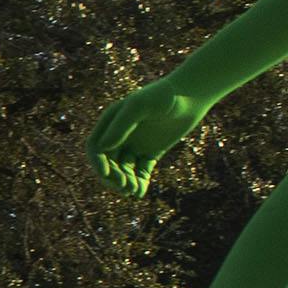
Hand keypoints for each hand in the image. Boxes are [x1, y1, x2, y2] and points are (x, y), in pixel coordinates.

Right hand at [88, 78, 210, 197]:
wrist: (191, 96)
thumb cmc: (164, 96)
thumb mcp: (140, 106)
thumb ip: (121, 125)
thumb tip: (102, 148)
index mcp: (111, 123)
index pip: (96, 148)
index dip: (97, 163)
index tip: (107, 175)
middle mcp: (119, 136)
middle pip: (108, 163)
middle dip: (113, 177)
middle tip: (125, 187)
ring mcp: (135, 145)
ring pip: (124, 170)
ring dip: (126, 183)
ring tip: (135, 191)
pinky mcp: (151, 153)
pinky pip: (141, 172)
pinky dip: (140, 183)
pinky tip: (141, 192)